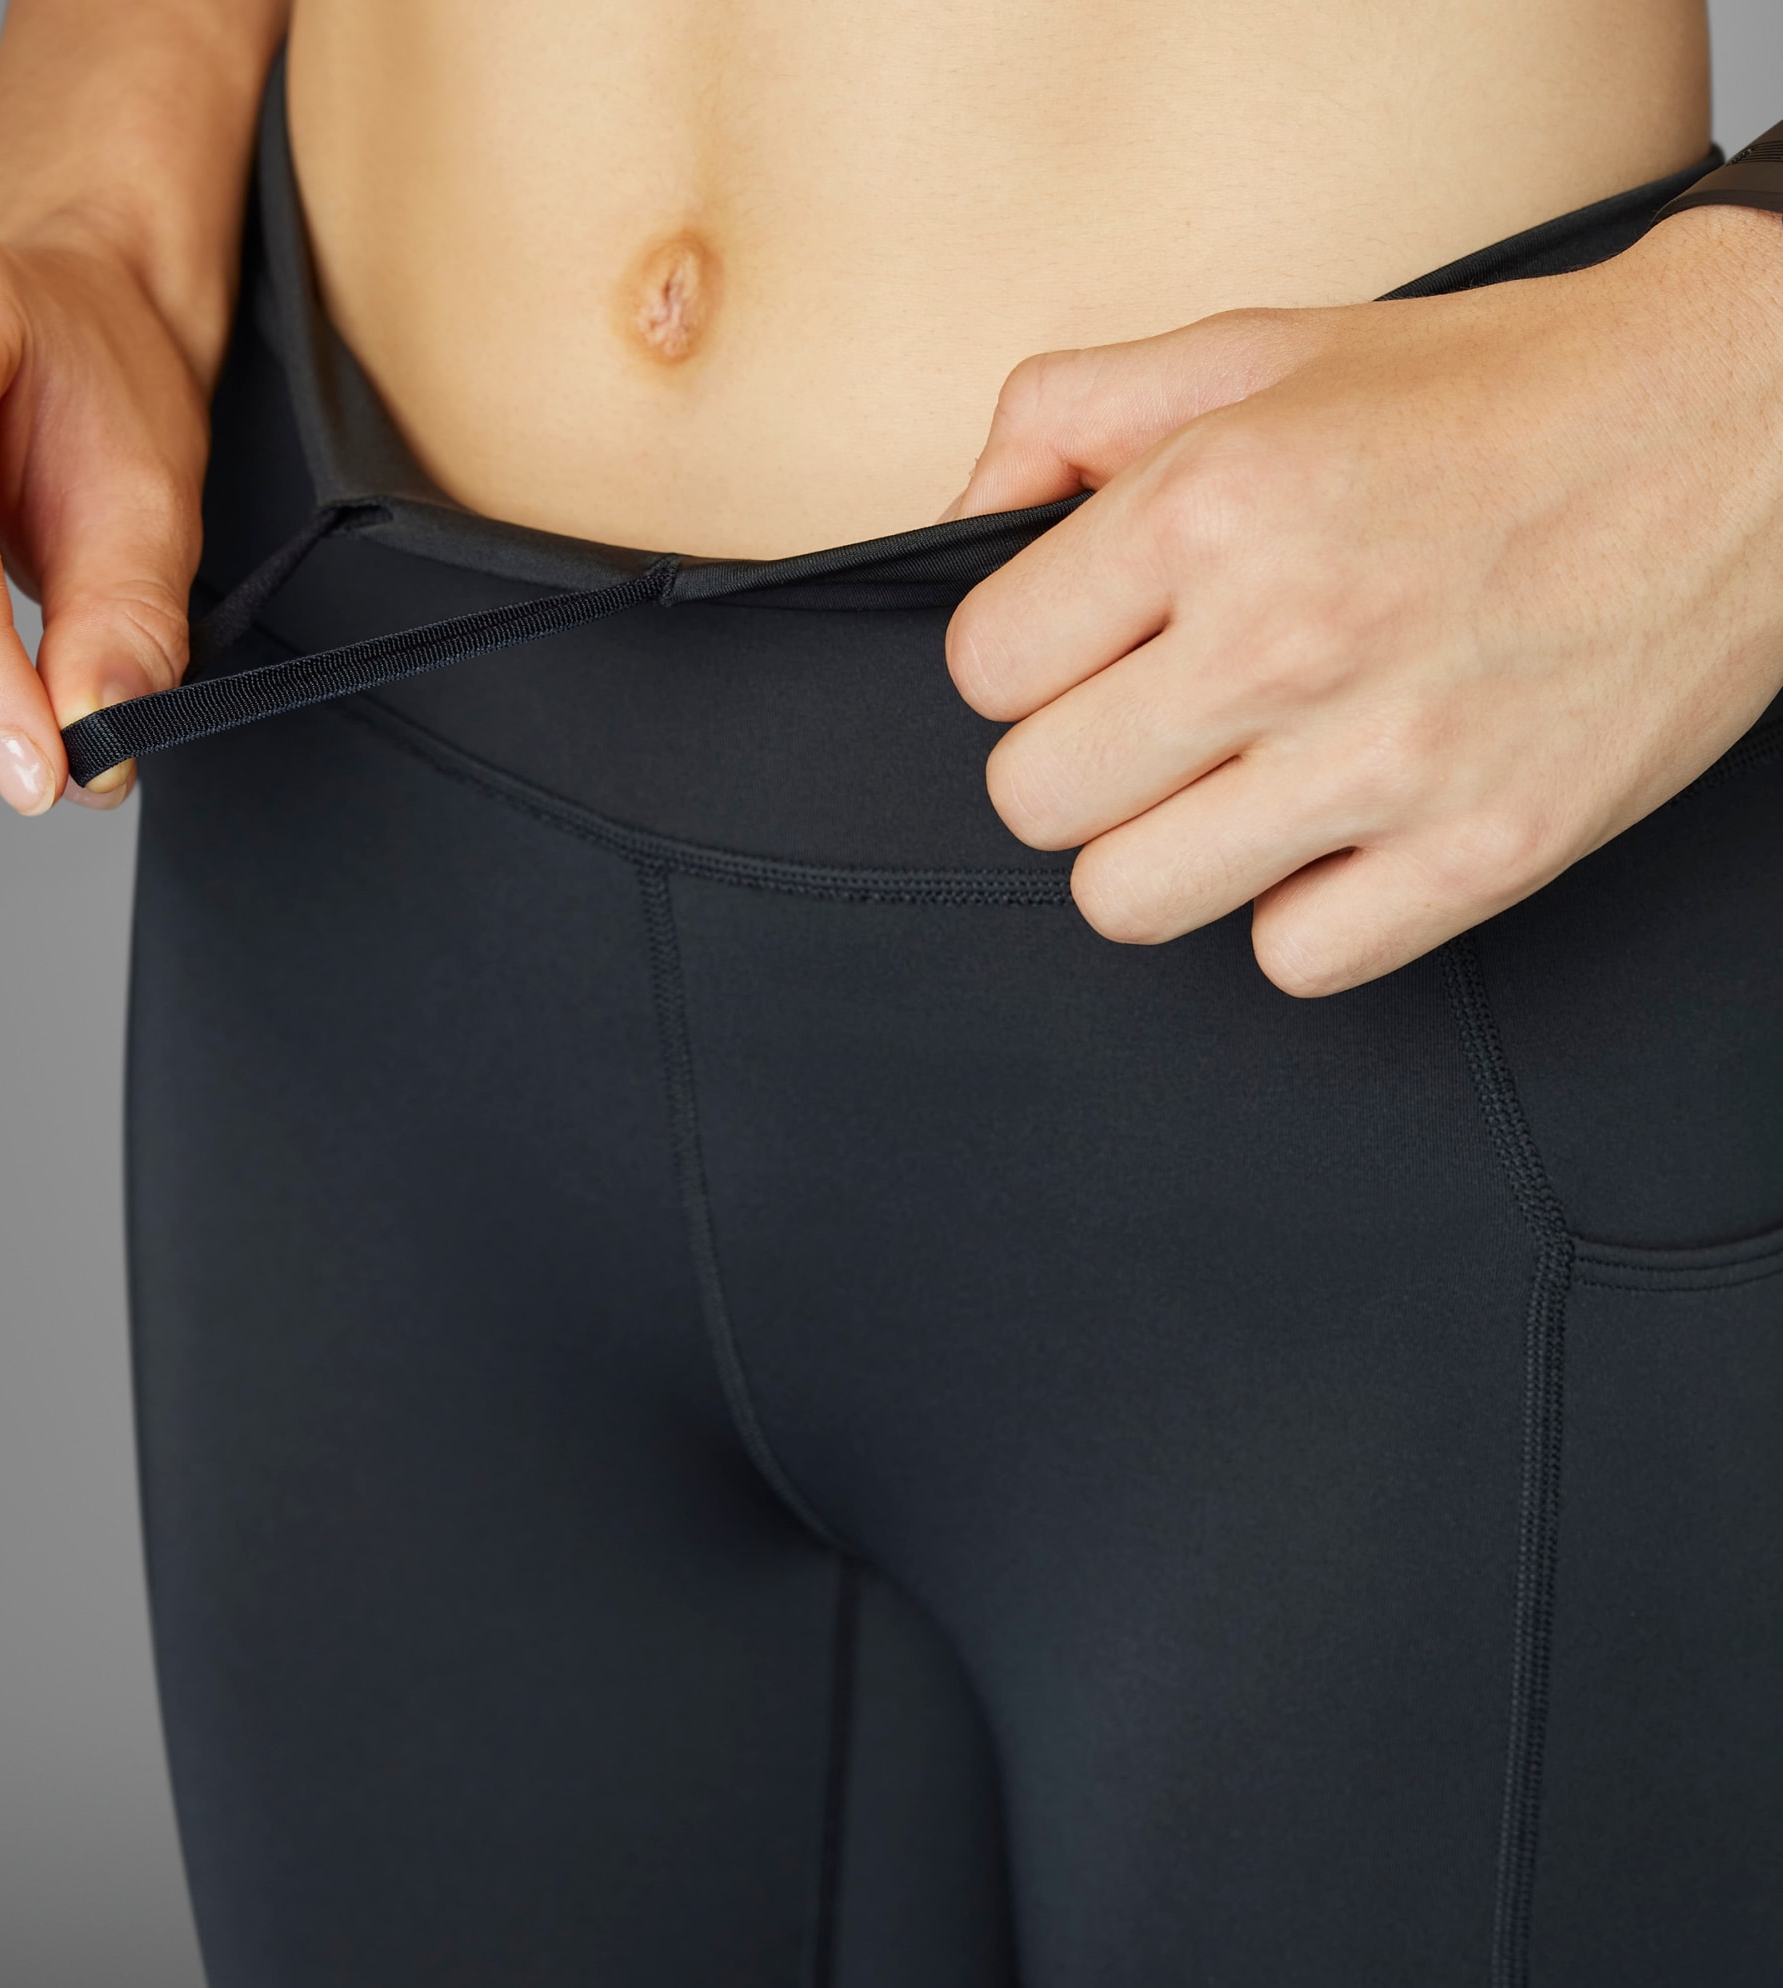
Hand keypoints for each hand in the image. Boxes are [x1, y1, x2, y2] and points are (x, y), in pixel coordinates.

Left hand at [943, 206, 1782, 994]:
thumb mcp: (1257, 350)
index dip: (1023, 659)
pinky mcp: (1484, 854)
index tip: (1089, 644)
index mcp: (1211, 501)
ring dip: (1160, 849)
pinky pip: (1289, 962)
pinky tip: (1338, 832)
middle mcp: (1288, 637)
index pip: (982, 670)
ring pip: (1126, 900)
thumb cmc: (1484, 396)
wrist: (1740, 429)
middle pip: (1034, 799)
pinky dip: (1300, 911)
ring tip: (1232, 782)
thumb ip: (1069, 411)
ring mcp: (1389, 762)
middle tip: (1157, 715)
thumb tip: (959, 514)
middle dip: (1075, 758)